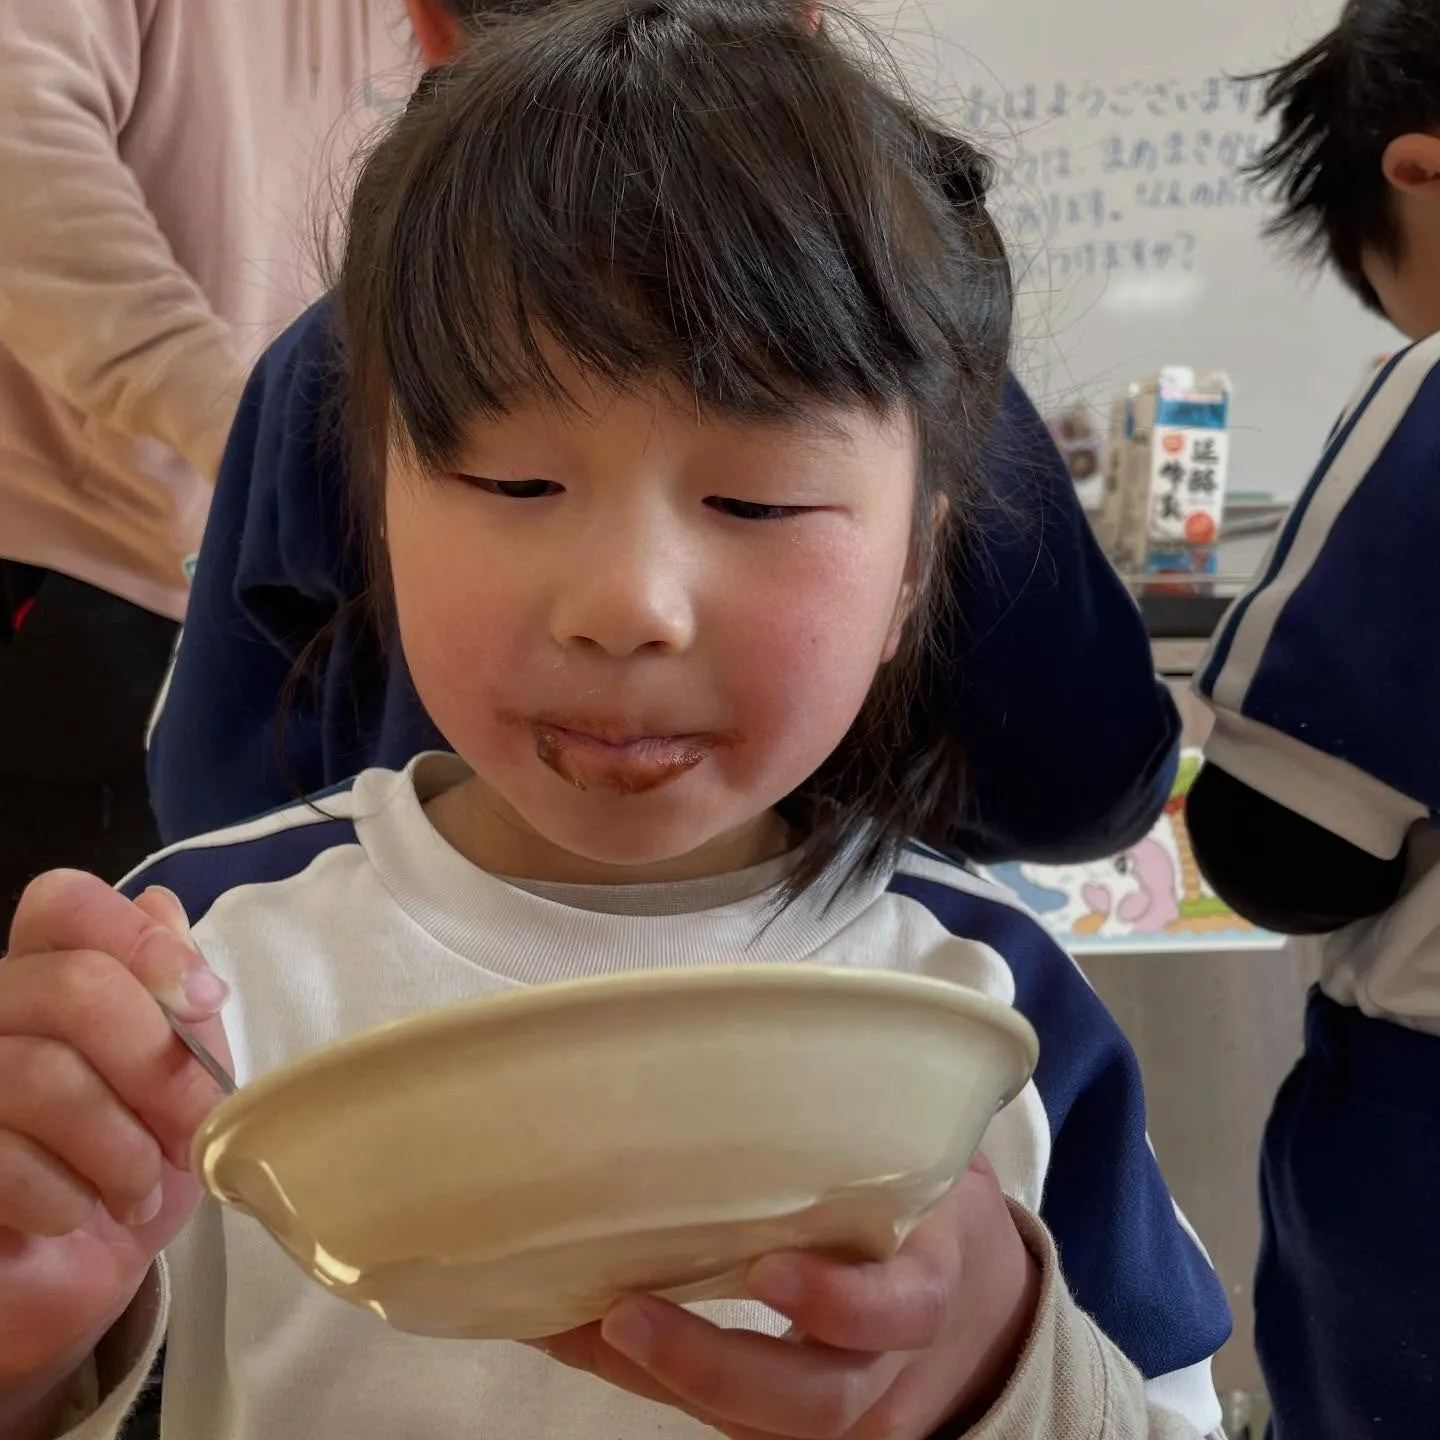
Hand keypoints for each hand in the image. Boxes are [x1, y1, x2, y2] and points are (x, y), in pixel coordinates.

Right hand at [0, 872, 232, 1425]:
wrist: (74, 1277)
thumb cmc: (134, 1160)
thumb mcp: (185, 1077)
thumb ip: (177, 995)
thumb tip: (161, 908)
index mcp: (44, 972)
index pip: (62, 903)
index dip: (139, 940)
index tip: (203, 1000)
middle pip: (74, 988)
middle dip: (157, 1067)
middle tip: (192, 1127)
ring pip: (42, 1075)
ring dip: (119, 1146)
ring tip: (138, 1186)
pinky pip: (2, 1156)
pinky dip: (66, 1195)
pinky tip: (80, 1213)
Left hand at [540, 1154, 1040, 1438]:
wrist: (965, 1307)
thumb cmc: (922, 1201)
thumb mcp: (920, 1149)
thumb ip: (870, 1111)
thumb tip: (771, 1014)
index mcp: (931, 1279)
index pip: (903, 1309)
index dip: (840, 1303)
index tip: (766, 1269)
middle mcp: (887, 1367)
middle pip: (816, 1402)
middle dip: (714, 1365)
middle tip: (625, 1312)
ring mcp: (838, 1411)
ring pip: (755, 1425)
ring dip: (655, 1378)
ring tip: (573, 1325)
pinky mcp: (785, 1427)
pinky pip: (718, 1421)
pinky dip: (641, 1380)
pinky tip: (575, 1331)